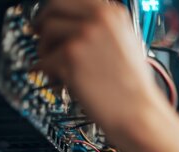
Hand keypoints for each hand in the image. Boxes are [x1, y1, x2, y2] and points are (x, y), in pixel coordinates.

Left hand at [36, 0, 165, 136]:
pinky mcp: (70, 57)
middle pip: (53, 9)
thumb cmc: (134, 89)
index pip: (71, 0)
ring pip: (45, 34)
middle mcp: (98, 20)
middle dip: (43, 25)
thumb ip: (102, 30)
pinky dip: (48, 73)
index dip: (56, 11)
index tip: (49, 19)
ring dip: (45, 52)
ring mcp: (83, 37)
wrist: (139, 112)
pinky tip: (59, 81)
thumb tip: (73, 25)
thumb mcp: (126, 45)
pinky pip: (43, 60)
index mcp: (113, 14)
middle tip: (39, 37)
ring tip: (57, 68)